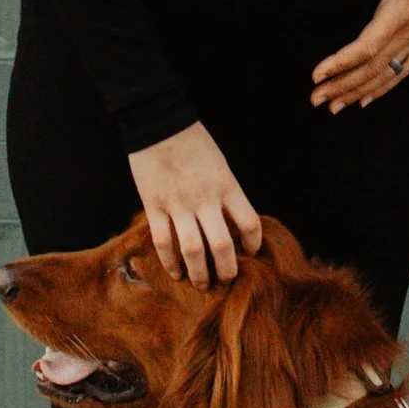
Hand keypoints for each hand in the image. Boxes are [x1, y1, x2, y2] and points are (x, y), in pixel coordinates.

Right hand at [126, 122, 262, 284]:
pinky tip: (176, 272)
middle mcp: (205, 198)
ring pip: (192, 250)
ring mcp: (178, 203)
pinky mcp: (154, 205)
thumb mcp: (220, 165)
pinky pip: (163, 241)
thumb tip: (234, 225)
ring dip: (199, 274)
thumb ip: (227, 194)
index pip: (250, 223)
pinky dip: (170, 262)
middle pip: (222, 245)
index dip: (254, 244)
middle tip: (226, 280)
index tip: (251, 254)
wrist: (158, 122)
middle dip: (227, 270)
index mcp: (227, 185)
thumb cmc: (193, 142)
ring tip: (202, 285)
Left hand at [310, 0, 408, 113]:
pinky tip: (367, 98)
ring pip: (386, 75)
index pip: (366, 47)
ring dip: (358, 93)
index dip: (340, 64)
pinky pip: (402, 71)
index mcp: (399, 11)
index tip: (317, 75)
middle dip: (342, 86)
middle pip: (372, 69)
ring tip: (334, 107)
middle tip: (315, 99)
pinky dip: (383, 88)